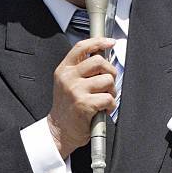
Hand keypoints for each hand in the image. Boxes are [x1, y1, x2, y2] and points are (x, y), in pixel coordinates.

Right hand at [47, 37, 116, 157]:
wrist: (60, 130)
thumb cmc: (68, 107)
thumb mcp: (68, 82)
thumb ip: (82, 69)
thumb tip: (103, 56)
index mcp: (65, 70)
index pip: (81, 47)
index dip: (98, 42)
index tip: (109, 42)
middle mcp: (68, 78)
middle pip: (99, 62)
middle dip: (110, 72)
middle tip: (108, 84)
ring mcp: (75, 90)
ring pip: (107, 80)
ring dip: (111, 91)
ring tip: (103, 99)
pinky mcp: (84, 104)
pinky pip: (109, 98)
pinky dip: (111, 105)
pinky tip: (103, 109)